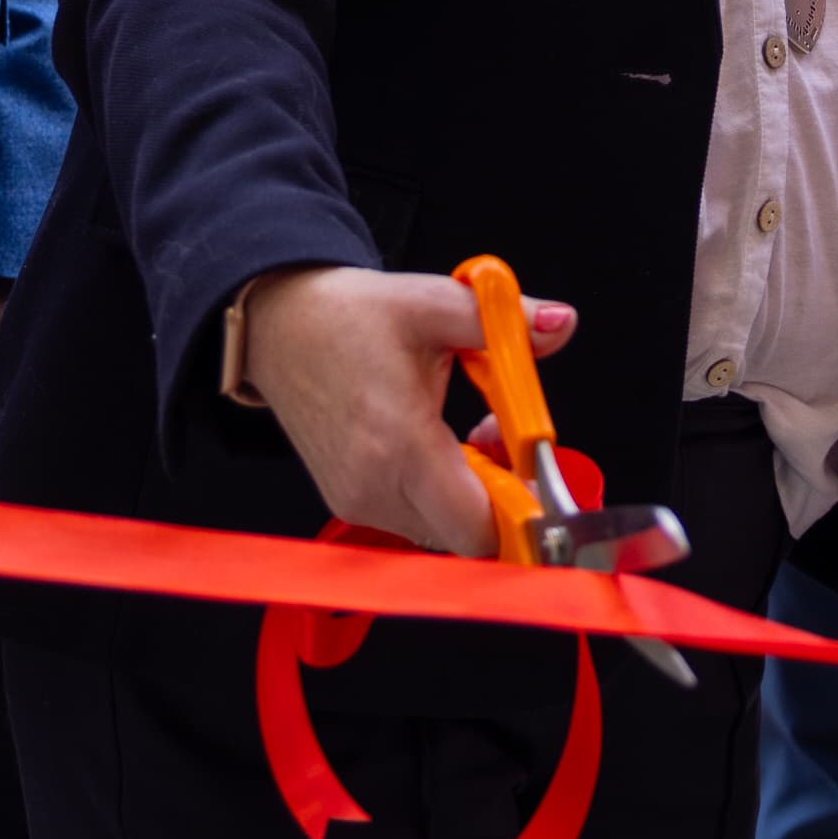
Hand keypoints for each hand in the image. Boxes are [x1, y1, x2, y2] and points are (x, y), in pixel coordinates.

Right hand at [233, 265, 577, 558]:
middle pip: (467, 534)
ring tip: (467, 434)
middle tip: (501, 439)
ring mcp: (357, 499)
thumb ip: (502, 322)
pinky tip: (435, 445)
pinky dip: (440, 494)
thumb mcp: (433, 303)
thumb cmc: (348, 315)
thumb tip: (561, 323)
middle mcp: (374, 485)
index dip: (521, 509)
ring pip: (443, 530)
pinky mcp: (347, 501)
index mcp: (400, 441)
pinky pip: (416, 519)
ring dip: (471, 494)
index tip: (535, 471)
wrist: (276, 325)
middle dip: (502, 497)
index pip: (476, 524)